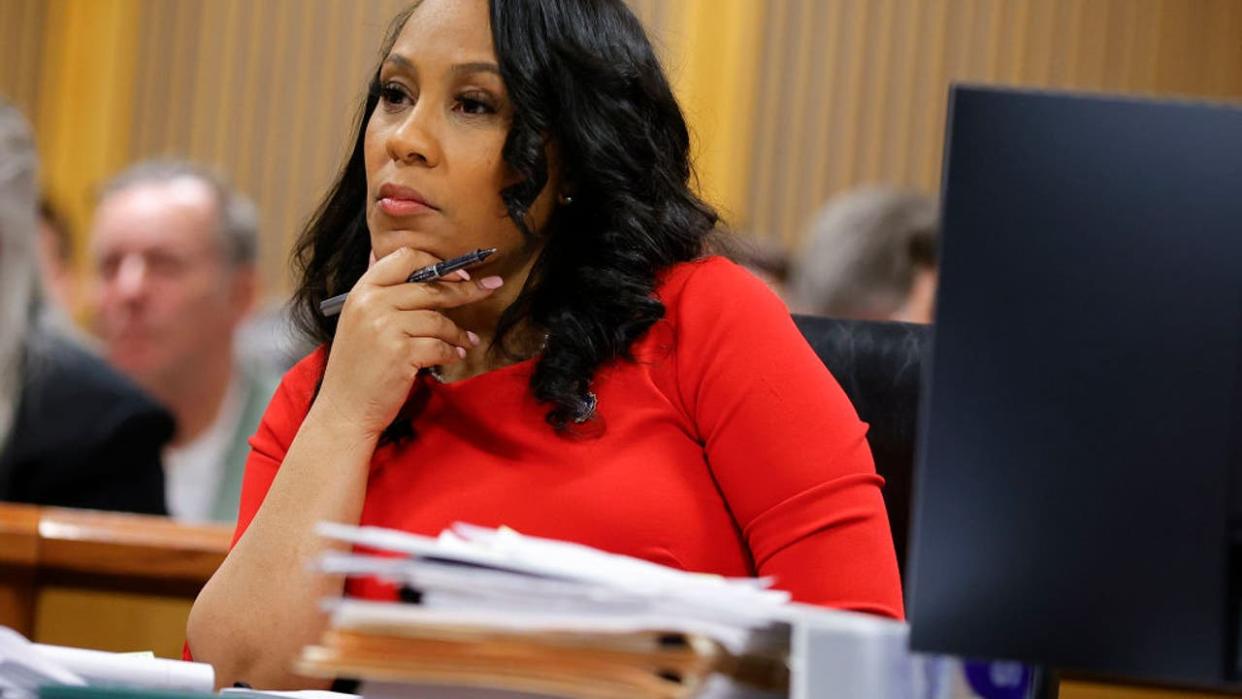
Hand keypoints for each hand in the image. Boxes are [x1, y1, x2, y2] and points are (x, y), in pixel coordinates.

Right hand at [313, 247, 501, 437]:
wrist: (344, 408)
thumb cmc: (357, 366)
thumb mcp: (357, 320)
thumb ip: (379, 292)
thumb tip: (394, 256)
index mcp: (362, 291)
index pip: (404, 257)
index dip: (437, 263)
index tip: (460, 273)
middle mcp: (372, 304)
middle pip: (430, 287)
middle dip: (466, 289)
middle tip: (490, 288)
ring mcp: (386, 328)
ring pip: (439, 319)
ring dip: (458, 332)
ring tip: (467, 340)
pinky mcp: (401, 353)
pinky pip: (440, 345)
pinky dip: (453, 351)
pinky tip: (456, 355)